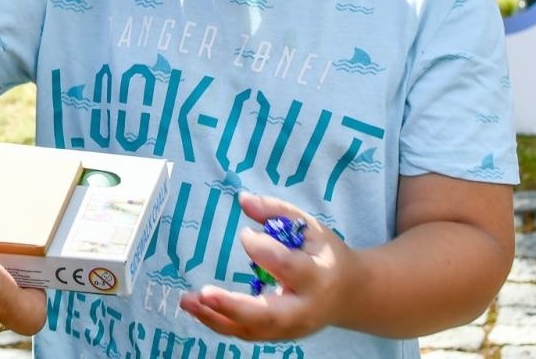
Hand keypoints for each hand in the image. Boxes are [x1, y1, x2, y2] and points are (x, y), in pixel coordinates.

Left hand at [179, 192, 353, 341]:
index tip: (244, 234)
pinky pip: (245, 333)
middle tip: (204, 293)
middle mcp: (304, 308)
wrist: (348, 294)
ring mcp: (291, 328)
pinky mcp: (277, 336)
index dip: (264, 250)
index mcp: (317, 276)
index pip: (288, 266)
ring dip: (216, 317)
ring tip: (187, 300)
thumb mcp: (309, 226)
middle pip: (270, 314)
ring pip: (252, 330)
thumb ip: (276, 211)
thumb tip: (243, 199)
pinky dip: (218, 322)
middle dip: (234, 306)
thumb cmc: (324, 254)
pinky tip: (196, 308)